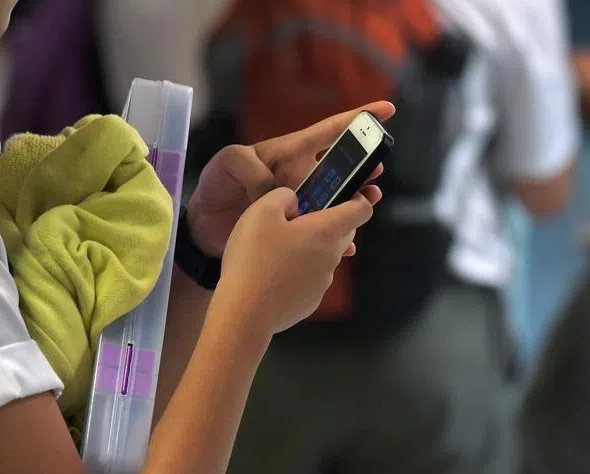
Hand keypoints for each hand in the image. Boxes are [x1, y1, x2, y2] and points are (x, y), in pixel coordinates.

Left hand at [187, 101, 394, 257]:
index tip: (385, 111)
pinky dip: (338, 237)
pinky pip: (325, 230)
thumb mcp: (227, 162)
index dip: (356, 119)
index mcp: (290, 153)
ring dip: (356, 202)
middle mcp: (302, 176)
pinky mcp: (298, 228)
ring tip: (368, 204)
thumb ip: (250, 166)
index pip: (328, 132)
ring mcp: (303, 203)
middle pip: (343, 168)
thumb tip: (273, 188)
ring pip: (339, 200)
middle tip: (377, 173)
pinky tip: (347, 245)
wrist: (205, 227)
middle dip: (365, 168)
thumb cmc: (216, 186)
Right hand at [215, 186, 377, 335]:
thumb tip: (294, 201)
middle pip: (344, 233)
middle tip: (298, 219)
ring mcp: (322, 283)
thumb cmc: (254, 258)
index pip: (362, 211)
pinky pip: (311, 279)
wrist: (245, 312)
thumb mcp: (261, 211)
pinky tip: (273, 275)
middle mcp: (331, 257)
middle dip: (329, 222)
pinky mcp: (310, 301)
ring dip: (310, 249)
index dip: (358, 198)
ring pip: (325, 257)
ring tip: (277, 250)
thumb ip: (283, 196)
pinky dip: (299, 273)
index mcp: (326, 231)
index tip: (345, 195)